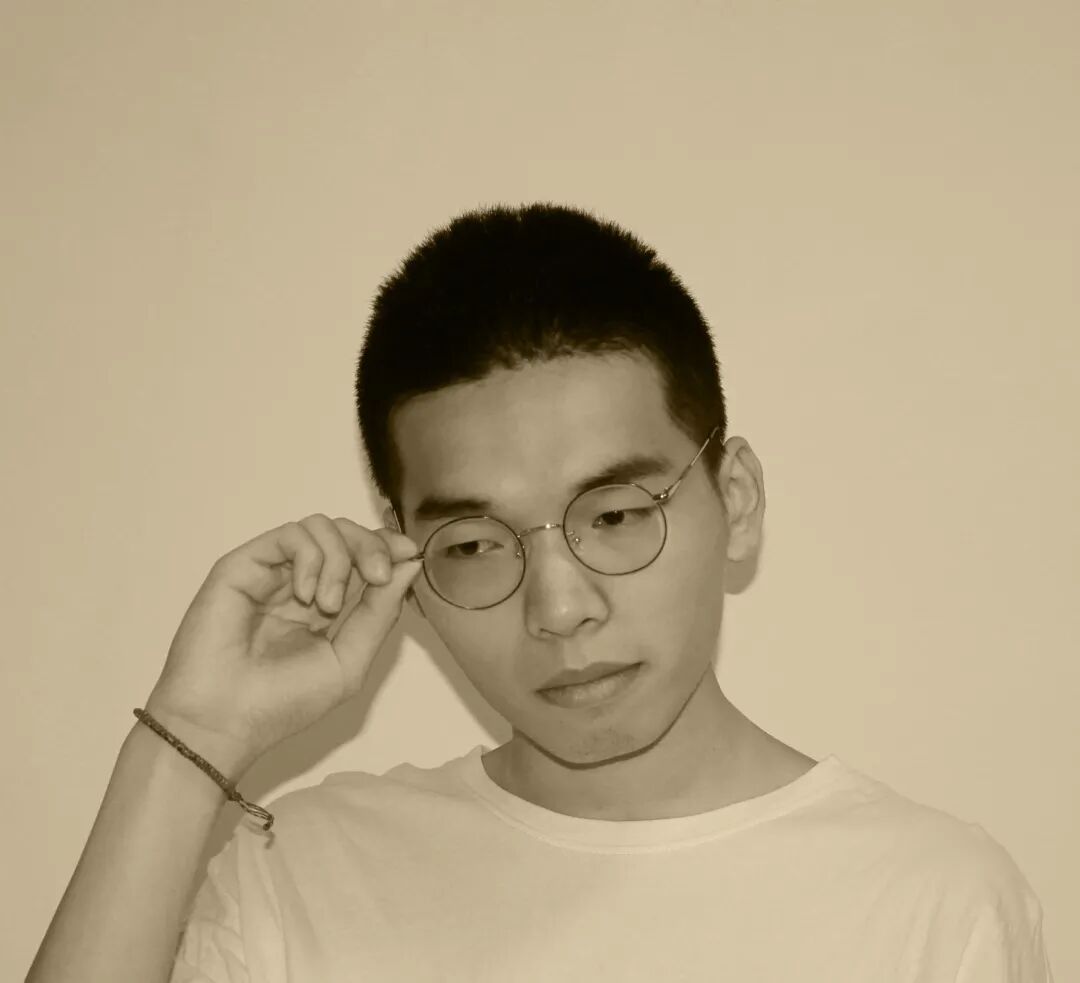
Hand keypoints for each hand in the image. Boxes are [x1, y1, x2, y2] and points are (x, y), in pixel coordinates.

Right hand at [143, 515, 422, 774]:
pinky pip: (291, 535)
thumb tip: (410, 563)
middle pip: (347, 533)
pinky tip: (305, 594)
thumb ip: (380, 613)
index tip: (409, 555)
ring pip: (321, 527)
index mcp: (326, 606)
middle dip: (373, 547)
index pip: (363, 557)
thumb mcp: (349, 661)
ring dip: (340, 559)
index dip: (387, 548)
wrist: (221, 722)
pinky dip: (310, 557)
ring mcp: (271, 572)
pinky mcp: (243, 564)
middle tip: (379, 577)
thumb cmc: (281, 703)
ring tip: (328, 605)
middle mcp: (299, 583)